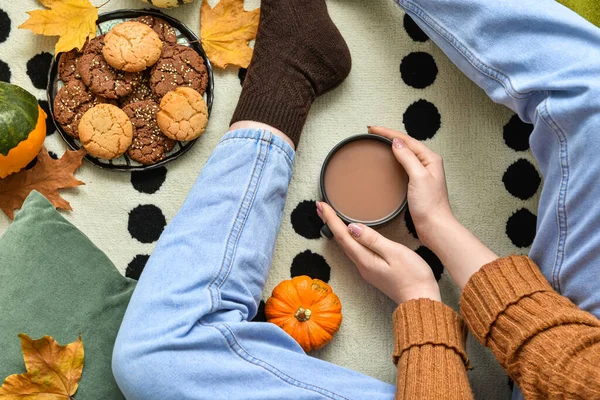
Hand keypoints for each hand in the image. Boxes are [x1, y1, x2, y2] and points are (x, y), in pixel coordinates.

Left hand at [317, 201, 440, 303]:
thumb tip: (351, 227)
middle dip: (329, 222)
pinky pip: (355, 250)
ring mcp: (367, 269)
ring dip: (337, 230)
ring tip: (330, 216)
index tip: (321, 204)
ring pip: (347, 246)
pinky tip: (349, 234)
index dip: (331, 219)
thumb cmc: (413, 276)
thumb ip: (372, 240)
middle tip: (320, 206)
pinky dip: (347, 238)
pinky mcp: (373, 270)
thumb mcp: (394, 253)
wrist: (421, 299)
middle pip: (341, 240)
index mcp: (364, 259)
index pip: (342, 235)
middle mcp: (361, 265)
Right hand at [368, 126, 454, 246]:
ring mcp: (422, 173)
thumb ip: (408, 158)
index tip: (372, 129)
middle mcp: (427, 163)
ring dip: (391, 145)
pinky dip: (393, 158)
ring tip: (377, 141)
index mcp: (430, 158)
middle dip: (388, 136)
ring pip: (404, 152)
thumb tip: (396, 142)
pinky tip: (387, 160)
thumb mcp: (418, 177)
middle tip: (372, 132)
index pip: (406, 139)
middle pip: (405, 143)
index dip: (388, 132)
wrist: (434, 226)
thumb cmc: (429, 205)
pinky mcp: (416, 182)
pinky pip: (403, 164)